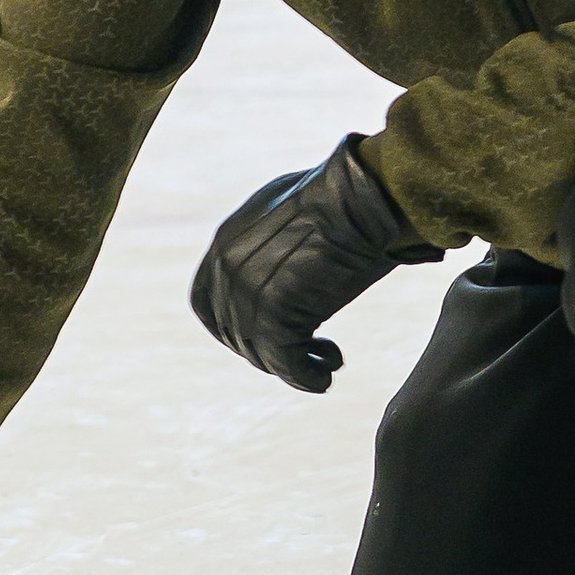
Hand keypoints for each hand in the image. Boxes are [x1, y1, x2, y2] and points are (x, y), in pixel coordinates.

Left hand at [191, 138, 442, 393]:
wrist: (366, 197)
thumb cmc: (345, 201)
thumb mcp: (293, 214)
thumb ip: (273, 240)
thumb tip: (285, 267)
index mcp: (226, 241)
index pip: (208, 303)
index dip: (235, 329)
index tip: (270, 338)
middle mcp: (227, 265)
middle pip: (234, 332)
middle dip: (269, 350)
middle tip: (310, 353)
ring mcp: (247, 288)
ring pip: (260, 351)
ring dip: (294, 366)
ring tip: (330, 362)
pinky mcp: (274, 310)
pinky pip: (284, 361)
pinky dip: (304, 377)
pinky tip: (326, 378)